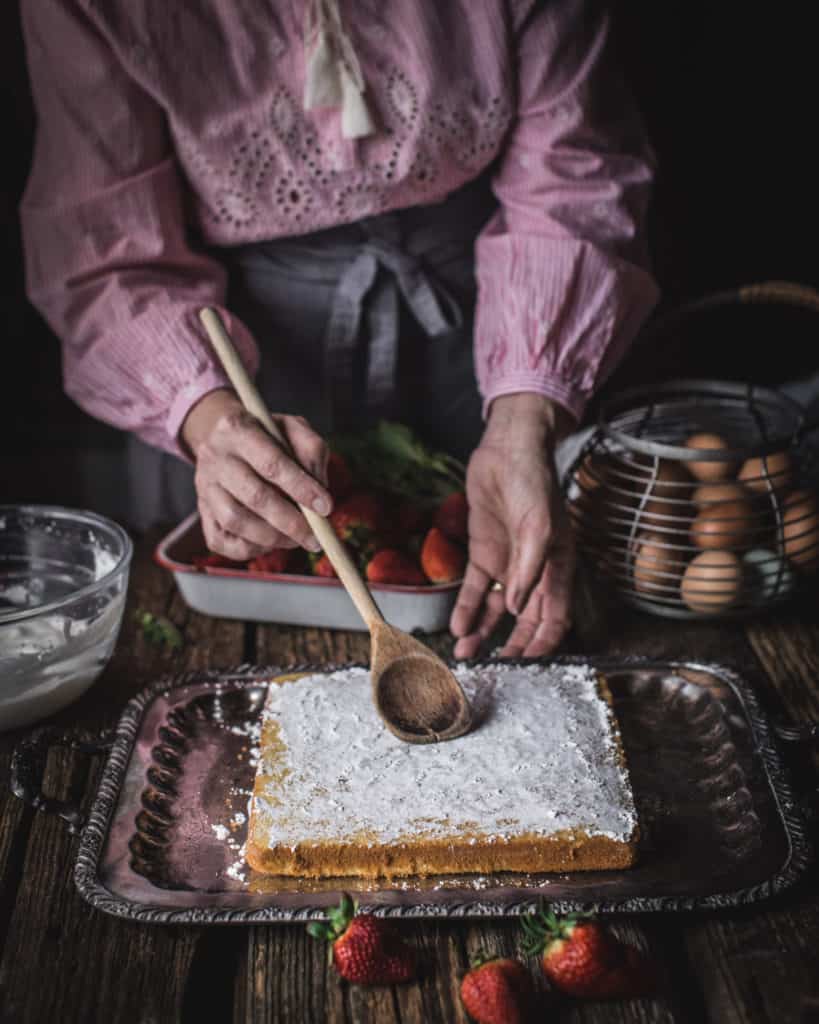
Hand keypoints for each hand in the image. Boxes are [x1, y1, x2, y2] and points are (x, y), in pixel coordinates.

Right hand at [181, 388, 331, 560]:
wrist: (224, 439)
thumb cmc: (266, 436)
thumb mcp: (292, 428)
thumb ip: (311, 451)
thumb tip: (320, 489)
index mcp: (237, 428)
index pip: (272, 463)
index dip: (301, 488)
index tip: (326, 507)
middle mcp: (214, 457)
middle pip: (254, 496)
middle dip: (291, 522)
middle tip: (315, 537)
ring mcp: (204, 486)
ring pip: (235, 521)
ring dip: (272, 538)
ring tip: (296, 540)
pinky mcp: (202, 511)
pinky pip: (220, 541)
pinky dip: (250, 548)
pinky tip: (270, 543)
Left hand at [450, 394, 574, 658]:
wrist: (507, 450)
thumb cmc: (535, 483)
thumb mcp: (538, 526)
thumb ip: (530, 569)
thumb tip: (520, 609)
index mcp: (558, 566)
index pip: (556, 616)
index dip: (545, 643)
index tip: (530, 665)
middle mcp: (533, 571)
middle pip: (525, 621)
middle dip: (511, 646)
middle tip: (495, 668)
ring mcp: (507, 563)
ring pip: (497, 610)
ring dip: (483, 633)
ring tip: (467, 654)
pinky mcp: (483, 553)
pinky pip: (476, 590)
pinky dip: (467, 609)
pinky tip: (457, 627)